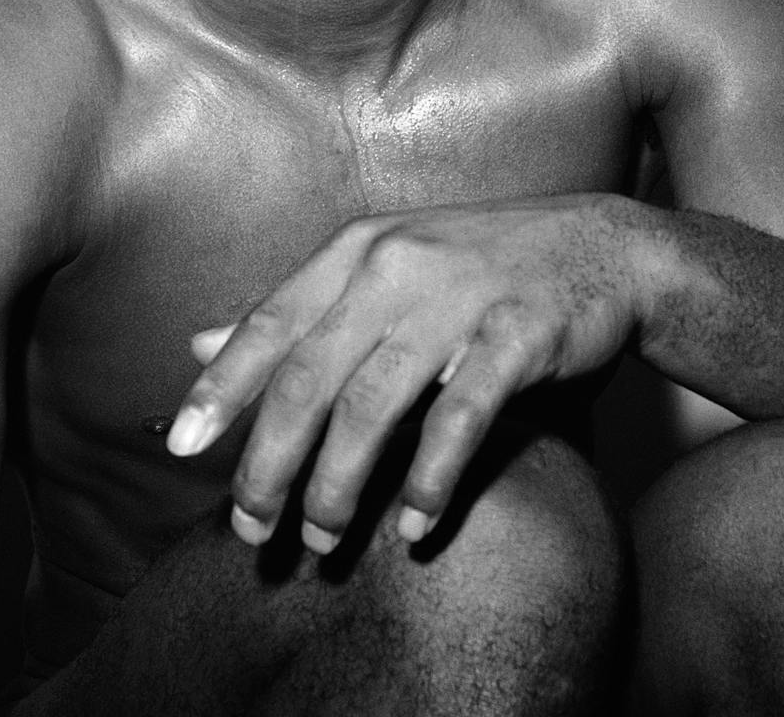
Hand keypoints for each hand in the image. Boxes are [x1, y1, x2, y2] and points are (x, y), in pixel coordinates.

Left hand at [166, 192, 640, 552]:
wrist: (603, 247)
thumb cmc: (480, 265)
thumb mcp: (382, 267)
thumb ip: (297, 311)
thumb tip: (199, 343)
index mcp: (357, 249)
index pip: (270, 321)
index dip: (221, 387)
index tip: (180, 447)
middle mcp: (397, 264)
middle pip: (310, 375)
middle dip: (271, 461)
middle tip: (252, 527)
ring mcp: (460, 295)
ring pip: (374, 403)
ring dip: (339, 483)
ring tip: (324, 537)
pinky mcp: (519, 331)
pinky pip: (461, 418)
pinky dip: (429, 479)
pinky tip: (414, 525)